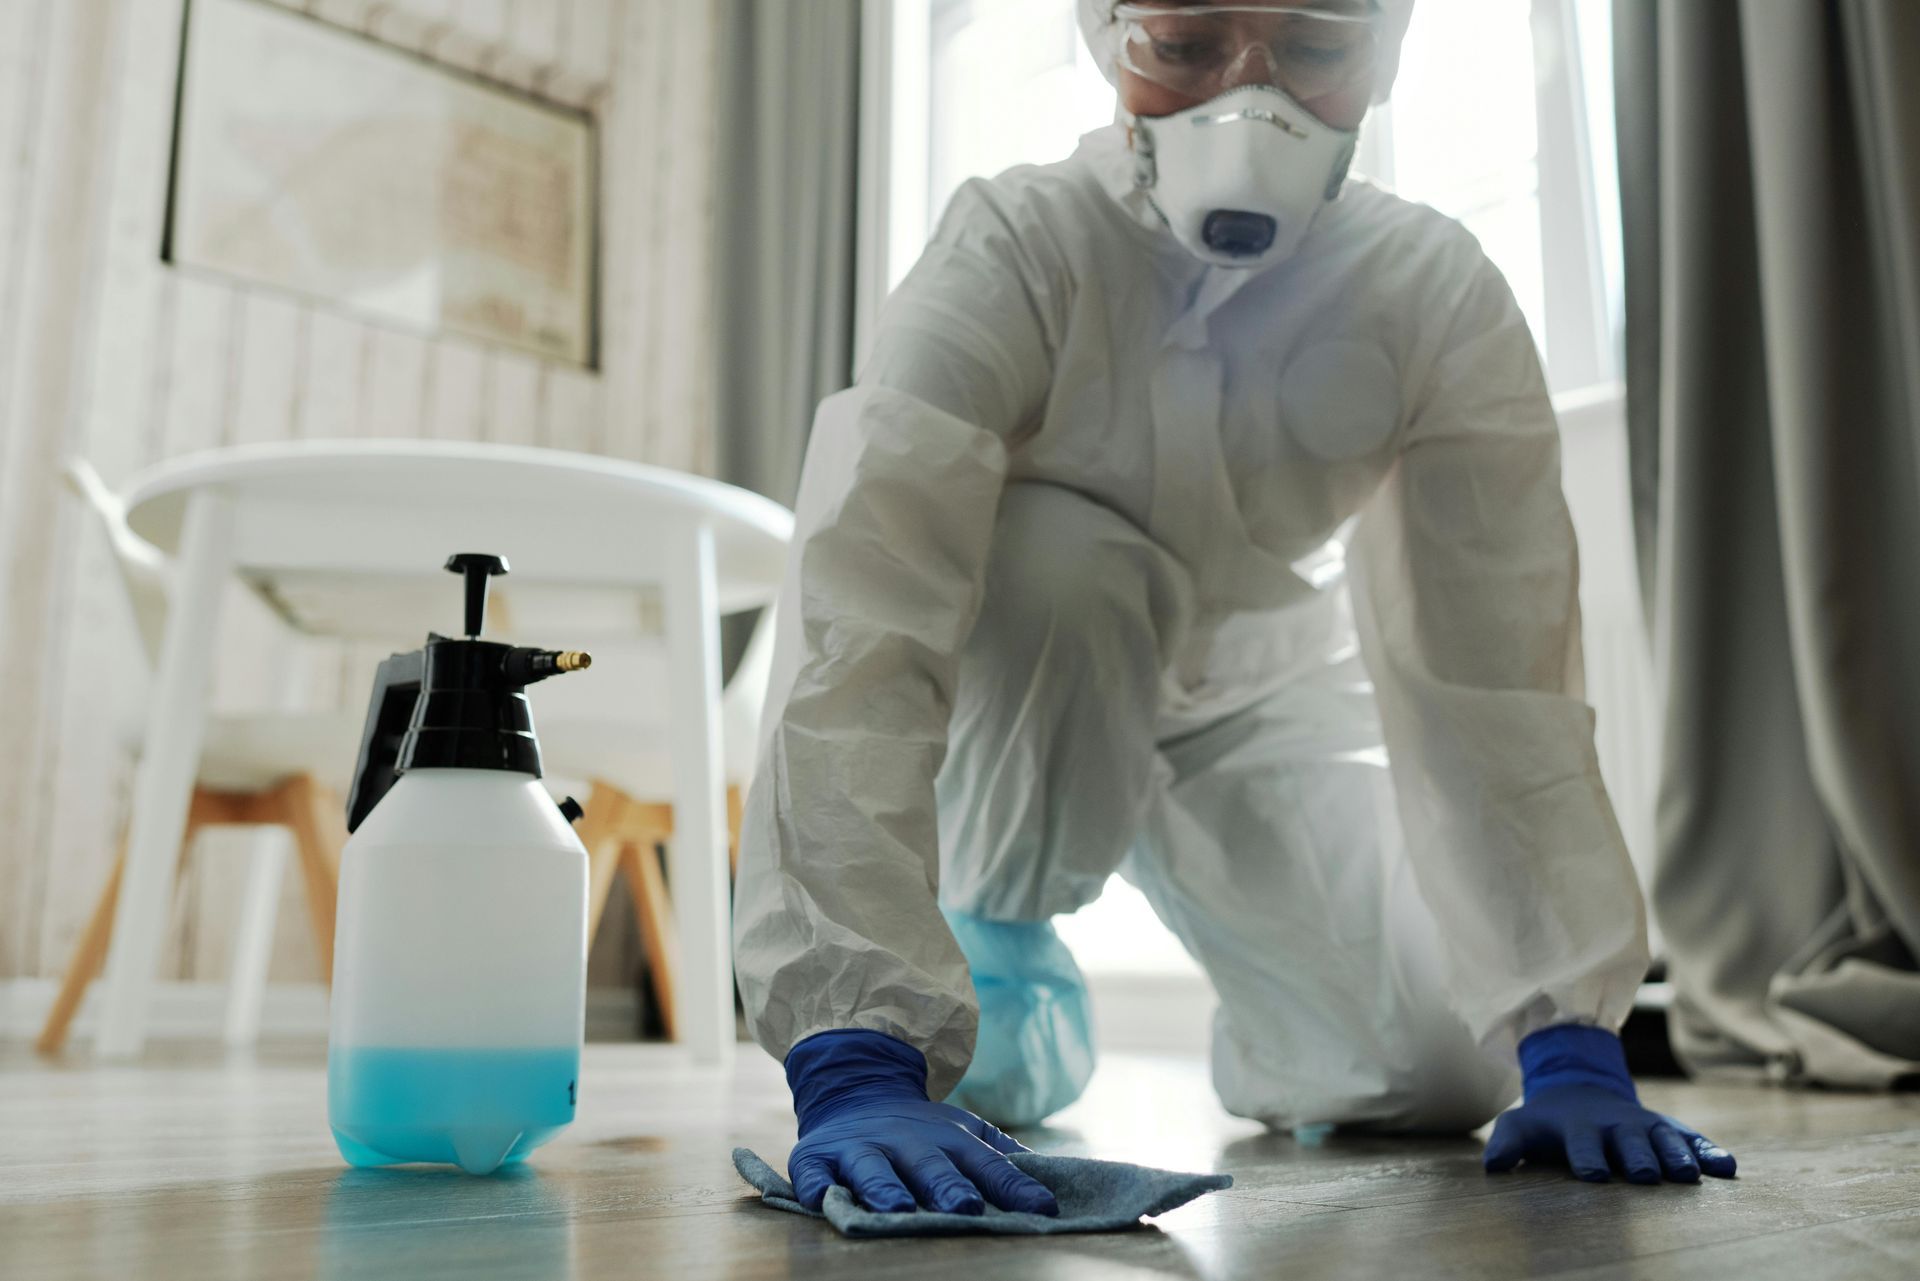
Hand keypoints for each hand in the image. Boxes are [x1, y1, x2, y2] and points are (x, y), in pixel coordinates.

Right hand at [784, 1029, 1059, 1215]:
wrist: (855, 1092)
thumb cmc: (921, 1131)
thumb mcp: (964, 1133)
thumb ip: (1002, 1158)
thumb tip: (1054, 1180)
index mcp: (946, 1138)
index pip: (986, 1163)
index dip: (1012, 1185)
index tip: (1041, 1208)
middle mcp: (903, 1140)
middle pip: (929, 1165)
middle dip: (947, 1186)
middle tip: (966, 1207)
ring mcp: (858, 1149)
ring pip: (871, 1170)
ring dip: (885, 1188)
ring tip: (898, 1209)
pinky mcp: (816, 1158)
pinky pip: (812, 1174)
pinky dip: (816, 1186)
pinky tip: (822, 1197)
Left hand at [1484, 1023, 1735, 1184]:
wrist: (1580, 1089)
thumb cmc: (1548, 1121)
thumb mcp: (1522, 1125)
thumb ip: (1507, 1143)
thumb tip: (1493, 1167)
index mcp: (1580, 1128)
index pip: (1582, 1144)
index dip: (1588, 1157)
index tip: (1594, 1174)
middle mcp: (1616, 1126)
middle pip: (1629, 1143)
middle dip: (1636, 1157)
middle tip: (1646, 1175)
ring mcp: (1645, 1126)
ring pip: (1664, 1139)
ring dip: (1676, 1156)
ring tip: (1689, 1175)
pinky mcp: (1667, 1129)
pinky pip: (1691, 1139)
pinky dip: (1708, 1151)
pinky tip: (1727, 1167)